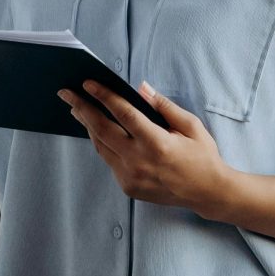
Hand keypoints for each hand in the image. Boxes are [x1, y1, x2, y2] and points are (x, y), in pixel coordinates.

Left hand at [60, 81, 234, 216]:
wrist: (207, 193)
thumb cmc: (202, 156)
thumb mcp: (190, 125)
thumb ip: (164, 106)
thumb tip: (141, 88)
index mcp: (157, 143)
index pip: (124, 114)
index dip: (104, 96)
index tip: (88, 83)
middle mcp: (140, 161)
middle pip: (102, 129)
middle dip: (82, 108)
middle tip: (67, 93)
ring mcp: (131, 177)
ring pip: (101, 146)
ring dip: (87, 125)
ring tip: (77, 108)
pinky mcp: (128, 186)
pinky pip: (109, 160)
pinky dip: (101, 142)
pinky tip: (97, 130)